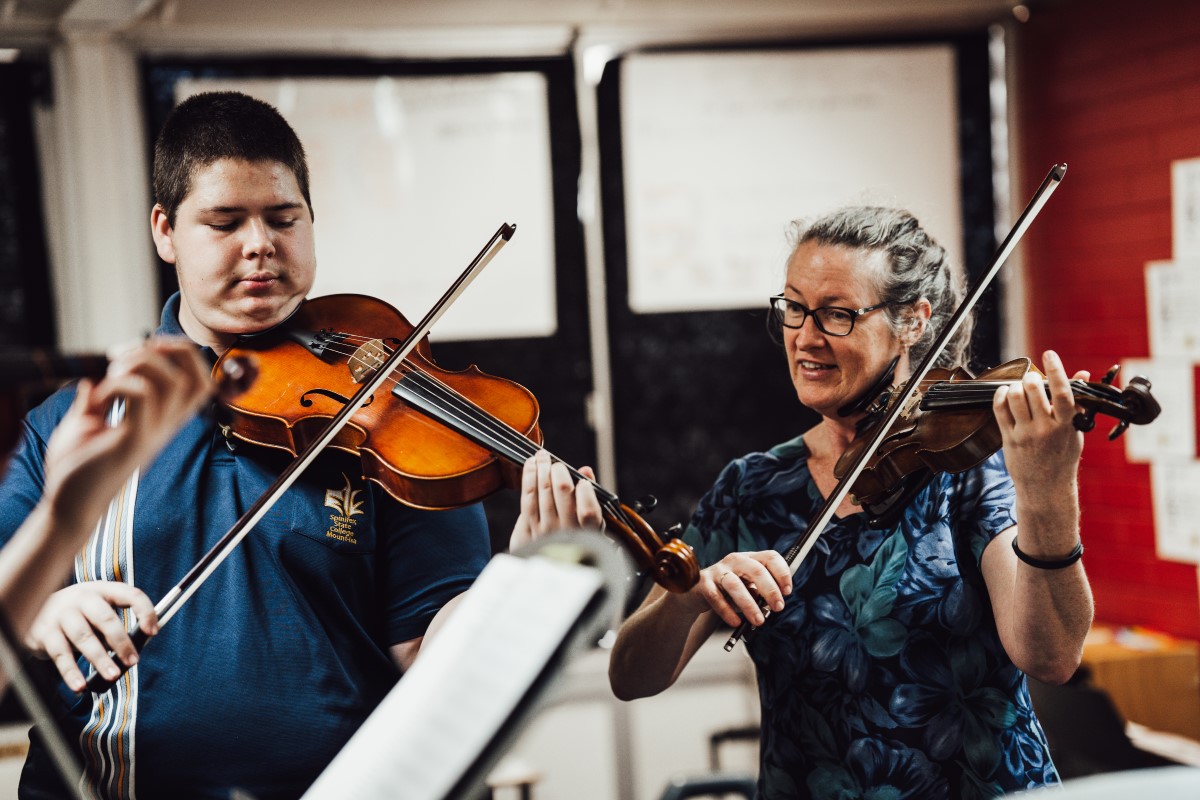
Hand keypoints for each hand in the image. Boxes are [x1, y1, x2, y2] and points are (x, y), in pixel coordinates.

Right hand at [25, 581, 157, 692]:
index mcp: (102, 590)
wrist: (35, 606)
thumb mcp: (97, 611)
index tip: (153, 632)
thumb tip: (130, 653)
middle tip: (133, 661)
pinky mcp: (45, 632)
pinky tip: (80, 686)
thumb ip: (113, 627)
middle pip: (105, 618)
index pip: (130, 594)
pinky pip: (60, 654)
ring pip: (84, 637)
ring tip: (113, 675)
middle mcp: (82, 598)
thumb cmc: (78, 613)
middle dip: (122, 642)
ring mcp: (61, 614)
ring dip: (100, 659)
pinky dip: (71, 672)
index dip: (145, 611)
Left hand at [41, 337, 211, 532]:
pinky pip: (143, 396)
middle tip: (131, 352)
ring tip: (110, 373)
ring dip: (139, 363)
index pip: (198, 382)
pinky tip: (99, 397)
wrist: (66, 503)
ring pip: (172, 381)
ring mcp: (152, 433)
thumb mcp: (85, 422)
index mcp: (160, 420)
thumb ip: (94, 398)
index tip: (149, 346)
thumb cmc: (76, 467)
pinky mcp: (134, 440)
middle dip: (172, 350)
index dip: (184, 354)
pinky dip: (119, 384)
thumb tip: (91, 376)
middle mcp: (164, 426)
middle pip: (198, 379)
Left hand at [510, 449, 604, 549]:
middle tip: (556, 464)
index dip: (585, 492)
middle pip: (562, 493)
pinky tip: (531, 465)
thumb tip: (586, 470)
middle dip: (558, 471)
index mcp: (588, 534)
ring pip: (542, 491)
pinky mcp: (527, 530)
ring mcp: (545, 531)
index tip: (583, 482)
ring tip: (542, 456)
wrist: (548, 569)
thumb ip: (591, 496)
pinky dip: (528, 477)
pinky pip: (527, 497)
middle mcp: (566, 532)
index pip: (589, 511)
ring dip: (542, 468)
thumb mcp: (591, 524)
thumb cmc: (575, 539)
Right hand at [697, 550, 791, 626]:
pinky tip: (736, 622)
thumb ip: (762, 591)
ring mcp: (718, 571)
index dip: (782, 573)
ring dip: (750, 605)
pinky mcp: (704, 584)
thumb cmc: (729, 590)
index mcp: (749, 558)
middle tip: (778, 608)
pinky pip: (716, 598)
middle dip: (770, 590)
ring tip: (759, 621)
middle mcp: (735, 561)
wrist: (698, 593)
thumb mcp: (748, 587)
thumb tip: (776, 603)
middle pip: (756, 570)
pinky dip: (727, 611)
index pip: (770, 557)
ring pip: (735, 585)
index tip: (788, 591)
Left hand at [993, 350, 1088, 501]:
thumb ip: (1077, 402)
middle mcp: (1045, 429)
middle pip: (1033, 391)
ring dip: (1016, 386)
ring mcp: (1025, 434)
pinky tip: (1006, 393)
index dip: (1056, 370)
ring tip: (1020, 388)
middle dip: (1031, 378)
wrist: (1046, 487)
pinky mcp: (1008, 438)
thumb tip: (1083, 373)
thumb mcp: (1076, 430)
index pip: (1062, 393)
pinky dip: (1001, 395)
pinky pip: (999, 409)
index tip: (1050, 353)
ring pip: (1014, 397)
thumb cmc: (1063, 456)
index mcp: (1066, 426)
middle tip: (1033, 378)